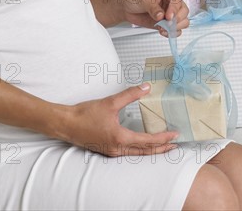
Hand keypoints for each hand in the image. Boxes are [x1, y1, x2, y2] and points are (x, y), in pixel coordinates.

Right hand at [60, 84, 178, 156]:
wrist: (66, 123)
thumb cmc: (85, 114)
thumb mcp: (110, 102)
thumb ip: (130, 94)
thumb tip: (146, 87)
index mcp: (120, 138)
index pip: (148, 141)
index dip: (163, 138)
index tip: (175, 135)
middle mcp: (117, 149)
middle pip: (145, 151)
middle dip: (161, 148)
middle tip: (175, 145)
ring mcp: (111, 151)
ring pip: (137, 153)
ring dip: (151, 150)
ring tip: (162, 145)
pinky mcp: (106, 149)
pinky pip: (128, 152)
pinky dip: (139, 149)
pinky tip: (141, 143)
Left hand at [122, 0, 188, 36]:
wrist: (126, 7)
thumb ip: (153, 8)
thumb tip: (161, 16)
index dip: (175, 8)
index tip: (168, 16)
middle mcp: (172, 2)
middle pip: (184, 11)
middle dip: (177, 20)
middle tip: (166, 24)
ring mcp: (171, 13)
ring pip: (183, 21)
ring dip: (175, 27)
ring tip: (163, 28)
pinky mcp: (167, 23)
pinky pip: (175, 30)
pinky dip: (171, 33)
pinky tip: (162, 31)